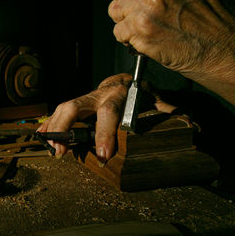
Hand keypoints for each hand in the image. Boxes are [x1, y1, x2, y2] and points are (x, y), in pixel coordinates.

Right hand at [37, 73, 177, 160]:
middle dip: (67, 128)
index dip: (104, 133)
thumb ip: (168, 111)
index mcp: (117, 95)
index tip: (103, 155)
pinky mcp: (76, 104)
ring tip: (51, 148)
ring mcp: (84, 99)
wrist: (124, 81)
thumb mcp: (155, 100)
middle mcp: (97, 95)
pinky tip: (43, 136)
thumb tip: (193, 125)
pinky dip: (50, 124)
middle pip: (75, 106)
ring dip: (54, 128)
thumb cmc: (139, 94)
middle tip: (62, 151)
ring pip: (64, 108)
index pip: (108, 112)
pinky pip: (59, 112)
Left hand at [108, 0, 234, 103]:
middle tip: (143, 10)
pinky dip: (128, 38)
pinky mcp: (141, 30)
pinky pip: (118, 32)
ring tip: (147, 25)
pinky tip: (147, 37)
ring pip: (115, 10)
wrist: (220, 47)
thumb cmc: (208, 16)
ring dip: (126, 19)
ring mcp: (146, 7)